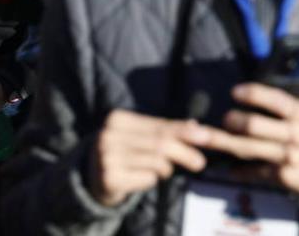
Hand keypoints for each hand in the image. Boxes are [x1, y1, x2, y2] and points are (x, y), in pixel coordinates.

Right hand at [88, 109, 207, 206]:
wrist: (92, 178)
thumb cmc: (125, 152)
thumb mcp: (141, 136)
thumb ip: (165, 130)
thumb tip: (195, 125)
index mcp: (118, 119)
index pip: (160, 125)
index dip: (185, 132)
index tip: (206, 137)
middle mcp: (109, 135)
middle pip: (160, 143)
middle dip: (185, 152)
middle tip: (200, 163)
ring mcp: (106, 157)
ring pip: (156, 161)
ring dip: (166, 169)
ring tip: (163, 171)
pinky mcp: (109, 178)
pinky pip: (146, 178)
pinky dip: (152, 180)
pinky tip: (142, 178)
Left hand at [185, 83, 298, 195]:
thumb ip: (296, 104)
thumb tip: (275, 82)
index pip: (279, 102)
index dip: (257, 95)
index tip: (236, 91)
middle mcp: (296, 135)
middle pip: (258, 127)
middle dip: (236, 122)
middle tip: (224, 117)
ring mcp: (289, 157)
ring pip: (250, 150)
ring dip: (226, 143)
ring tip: (205, 138)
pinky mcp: (283, 177)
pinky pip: (257, 172)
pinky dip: (241, 171)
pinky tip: (228, 168)